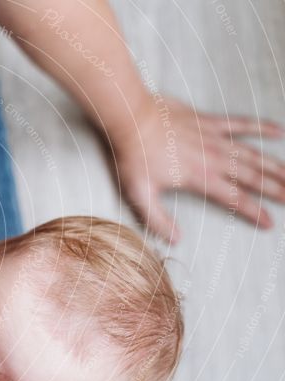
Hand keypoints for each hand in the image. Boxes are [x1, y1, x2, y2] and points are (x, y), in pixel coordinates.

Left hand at [113, 97, 284, 242]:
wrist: (132, 119)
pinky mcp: (209, 122)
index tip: (269, 222)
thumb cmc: (134, 156)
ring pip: (253, 154)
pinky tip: (280, 132)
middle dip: (275, 189)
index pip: (236, 199)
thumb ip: (158, 220)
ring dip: (275, 166)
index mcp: (201, 178)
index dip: (255, 211)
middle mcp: (214, 159)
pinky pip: (241, 124)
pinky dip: (261, 127)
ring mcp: (214, 138)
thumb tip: (176, 239)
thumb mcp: (140, 195)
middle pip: (252, 177)